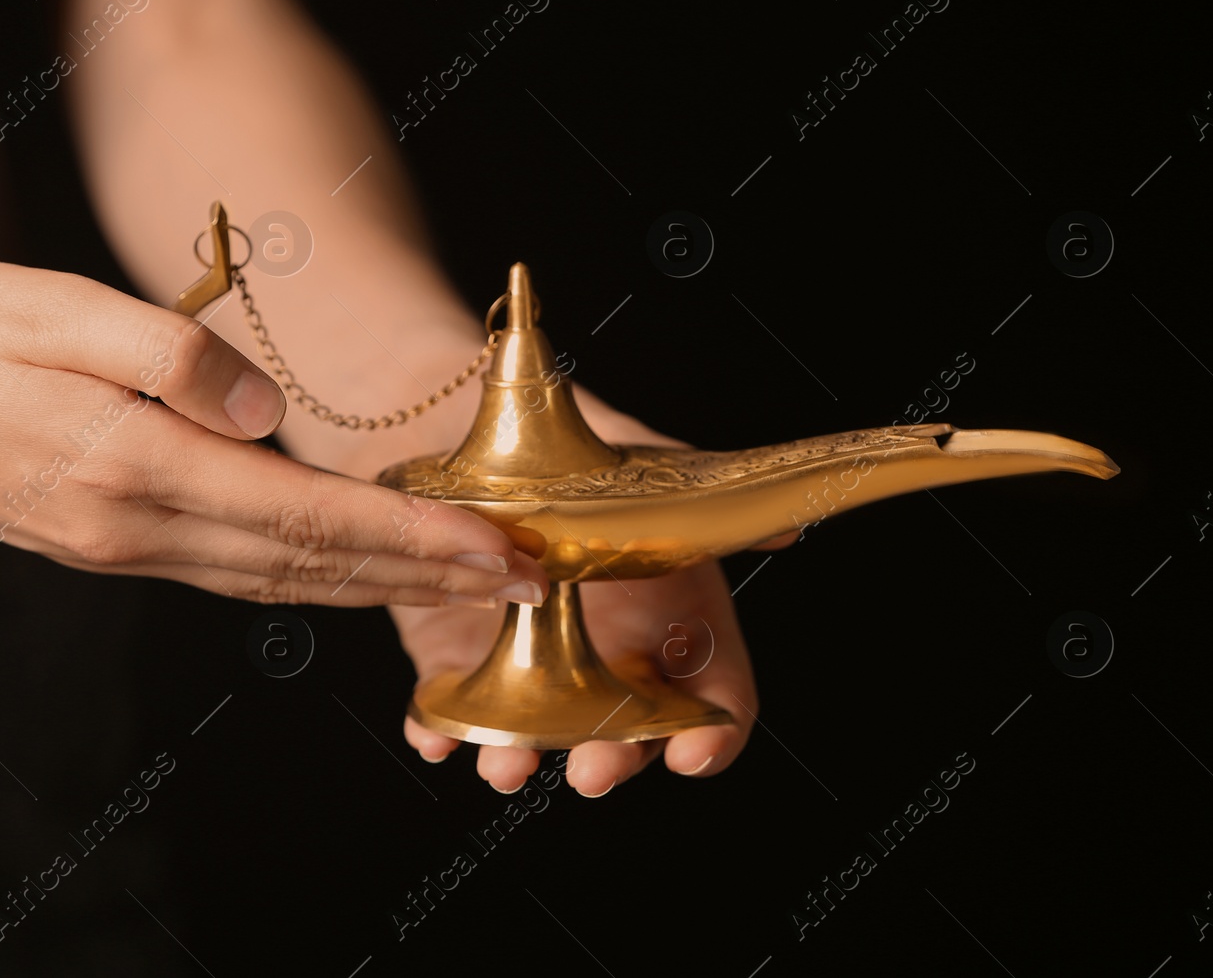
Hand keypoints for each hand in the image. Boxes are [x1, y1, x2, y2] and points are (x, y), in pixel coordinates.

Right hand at [0, 258, 547, 605]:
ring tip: (458, 583)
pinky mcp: (103, 542)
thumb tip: (263, 411)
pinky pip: (231, 572)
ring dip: (374, 586)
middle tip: (519, 581)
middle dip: (422, 576)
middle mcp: (136, 527)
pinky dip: (306, 576)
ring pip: (276, 580)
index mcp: (135, 468)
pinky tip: (344, 569)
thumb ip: (168, 359)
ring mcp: (118, 546)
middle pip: (311, 566)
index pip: (310, 516)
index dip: (414, 538)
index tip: (499, 549)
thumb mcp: (51, 311)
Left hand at [389, 397, 794, 794]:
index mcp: (671, 623)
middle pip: (628, 737)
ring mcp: (537, 672)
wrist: (490, 444)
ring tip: (505, 763)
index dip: (712, 736)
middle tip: (592, 768)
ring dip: (522, 758)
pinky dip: (439, 732)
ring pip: (539, 737)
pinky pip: (453, 713)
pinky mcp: (464, 665)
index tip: (694, 755)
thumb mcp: (653, 476)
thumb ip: (707, 509)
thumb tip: (783, 528)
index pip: (712, 700)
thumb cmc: (586, 462)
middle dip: (612, 760)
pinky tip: (430, 737)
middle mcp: (609, 664)